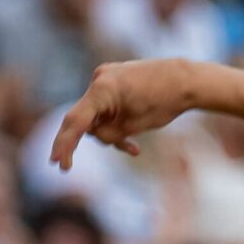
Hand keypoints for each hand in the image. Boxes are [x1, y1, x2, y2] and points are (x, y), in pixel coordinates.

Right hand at [50, 59, 205, 168]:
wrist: (185, 80)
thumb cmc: (163, 103)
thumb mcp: (133, 126)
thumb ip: (108, 132)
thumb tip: (93, 133)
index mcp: (102, 90)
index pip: (76, 121)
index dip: (64, 144)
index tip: (57, 163)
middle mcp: (99, 79)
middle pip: (86, 119)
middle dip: (97, 140)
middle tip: (75, 166)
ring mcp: (106, 77)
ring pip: (98, 115)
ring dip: (111, 134)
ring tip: (133, 148)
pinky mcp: (115, 80)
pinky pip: (107, 107)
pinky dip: (116, 124)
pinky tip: (133, 145)